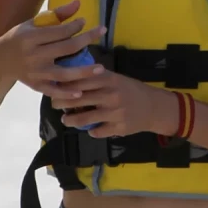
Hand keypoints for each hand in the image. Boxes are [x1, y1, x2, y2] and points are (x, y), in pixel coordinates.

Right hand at [1, 0, 105, 96]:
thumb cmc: (20, 39)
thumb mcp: (33, 24)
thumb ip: (57, 14)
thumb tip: (79, 3)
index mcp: (30, 37)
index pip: (59, 31)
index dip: (74, 26)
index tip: (85, 21)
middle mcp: (33, 55)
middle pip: (65, 48)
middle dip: (86, 39)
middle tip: (102, 32)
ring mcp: (35, 72)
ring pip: (63, 73)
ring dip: (83, 72)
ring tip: (101, 68)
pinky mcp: (36, 85)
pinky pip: (53, 91)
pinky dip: (66, 94)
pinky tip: (80, 93)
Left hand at [56, 71, 177, 138]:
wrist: (154, 107)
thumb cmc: (130, 90)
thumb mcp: (114, 78)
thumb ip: (94, 77)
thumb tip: (68, 76)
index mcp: (108, 79)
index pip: (78, 80)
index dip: (62, 85)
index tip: (54, 88)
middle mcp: (110, 95)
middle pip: (76, 99)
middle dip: (61, 103)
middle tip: (55, 104)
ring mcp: (115, 113)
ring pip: (83, 119)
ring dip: (70, 120)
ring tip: (66, 119)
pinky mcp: (119, 128)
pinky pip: (97, 132)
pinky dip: (91, 131)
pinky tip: (90, 128)